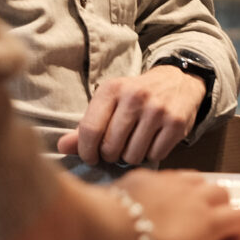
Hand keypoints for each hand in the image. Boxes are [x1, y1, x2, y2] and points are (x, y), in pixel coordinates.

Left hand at [57, 68, 207, 165]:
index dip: (86, 151)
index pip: (90, 130)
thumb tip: (61, 148)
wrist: (178, 81)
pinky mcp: (176, 123)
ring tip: (134, 143)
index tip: (90, 157)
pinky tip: (152, 141)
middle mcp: (135, 96)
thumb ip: (86, 127)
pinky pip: (155, 156)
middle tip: (117, 147)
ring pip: (132, 156)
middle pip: (111, 147)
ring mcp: (157, 109)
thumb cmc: (135, 98)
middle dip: (111, 154)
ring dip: (131, 156)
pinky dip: (151, 155)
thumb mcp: (109, 104)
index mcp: (112, 89)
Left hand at [112, 169, 239, 239]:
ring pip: (199, 179)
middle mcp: (195, 196)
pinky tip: (158, 206)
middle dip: (221, 211)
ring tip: (184, 215)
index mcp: (208, 222)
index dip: (238, 233)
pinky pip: (171, 177)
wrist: (101, 230)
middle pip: (223, 194)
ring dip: (199, 195)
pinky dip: (174, 189)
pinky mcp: (148, 175)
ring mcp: (171, 181)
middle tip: (206, 232)